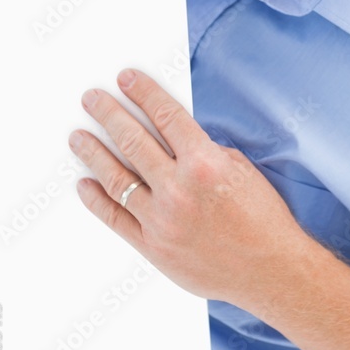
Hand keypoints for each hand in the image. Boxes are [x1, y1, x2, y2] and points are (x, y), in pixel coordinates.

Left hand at [68, 68, 301, 307]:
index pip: (166, 116)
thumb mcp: (241, 170)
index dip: (144, 93)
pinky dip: (96, 200)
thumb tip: (174, 139)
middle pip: (133, 141)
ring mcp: (162, 220)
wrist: (271, 270)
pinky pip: (116, 218)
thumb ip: (205, 151)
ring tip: (78, 136)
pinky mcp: (153, 247)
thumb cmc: (263, 219)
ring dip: (93, 153)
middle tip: (92, 99)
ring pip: (117, 178)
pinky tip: (85, 184)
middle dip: (109, 114)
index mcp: (205, 163)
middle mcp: (179, 189)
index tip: (126, 79)